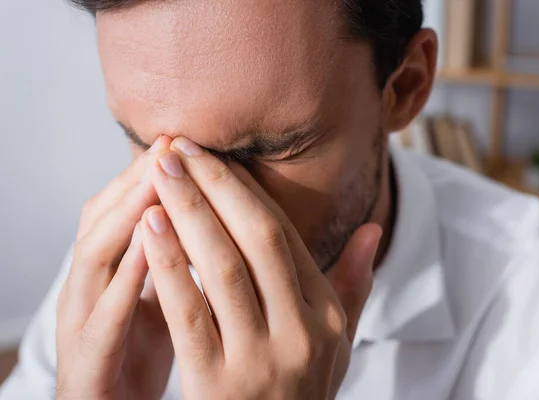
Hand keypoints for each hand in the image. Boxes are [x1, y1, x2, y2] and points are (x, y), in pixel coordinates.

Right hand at [55, 137, 174, 399]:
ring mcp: (81, 321)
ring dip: (126, 215)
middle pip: (106, 219)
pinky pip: (104, 318)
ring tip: (156, 180)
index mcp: (111, 269)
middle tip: (170, 145)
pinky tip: (150, 253)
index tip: (187, 142)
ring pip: (96, 255)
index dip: (153, 174)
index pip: (128, 210)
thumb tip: (213, 215)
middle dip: (138, 180)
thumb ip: (176, 255)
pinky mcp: (86, 361)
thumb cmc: (140, 348)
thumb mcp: (161, 294)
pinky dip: (125, 281)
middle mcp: (89, 286)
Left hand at [140, 137, 381, 398]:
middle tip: (182, 148)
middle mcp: (301, 332)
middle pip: (258, 240)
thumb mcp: (337, 343)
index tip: (214, 157)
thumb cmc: (298, 391)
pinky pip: (189, 313)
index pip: (283, 237)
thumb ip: (355, 284)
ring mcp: (260, 360)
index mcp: (326, 315)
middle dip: (216, 187)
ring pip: (223, 269)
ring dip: (190, 213)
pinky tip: (150, 227)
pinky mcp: (217, 384)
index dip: (245, 192)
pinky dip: (169, 266)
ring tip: (161, 173)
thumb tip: (373, 227)